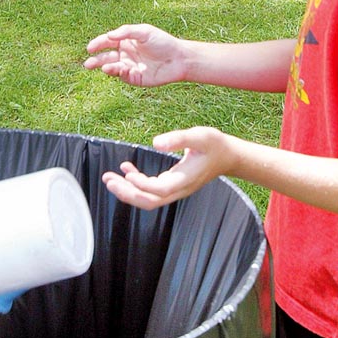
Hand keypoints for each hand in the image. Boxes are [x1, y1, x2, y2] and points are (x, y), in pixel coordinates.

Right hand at [84, 23, 187, 85]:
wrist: (179, 59)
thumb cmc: (163, 42)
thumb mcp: (144, 32)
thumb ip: (126, 31)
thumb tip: (109, 35)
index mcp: (126, 41)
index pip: (107, 42)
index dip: (98, 44)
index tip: (90, 48)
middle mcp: (125, 54)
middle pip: (106, 57)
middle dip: (96, 60)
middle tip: (87, 64)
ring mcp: (129, 66)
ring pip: (113, 68)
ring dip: (106, 68)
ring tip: (103, 67)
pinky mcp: (135, 78)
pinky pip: (123, 76)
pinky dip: (119, 73)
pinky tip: (119, 69)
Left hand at [102, 127, 233, 208]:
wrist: (228, 156)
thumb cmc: (215, 145)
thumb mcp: (199, 135)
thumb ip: (178, 138)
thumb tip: (155, 142)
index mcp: (185, 179)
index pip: (160, 190)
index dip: (142, 185)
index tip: (127, 173)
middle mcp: (179, 189)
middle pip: (150, 201)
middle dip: (127, 193)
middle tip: (108, 180)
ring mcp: (175, 189)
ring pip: (148, 198)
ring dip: (128, 190)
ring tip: (109, 178)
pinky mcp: (172, 185)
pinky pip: (151, 190)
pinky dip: (136, 182)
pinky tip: (126, 168)